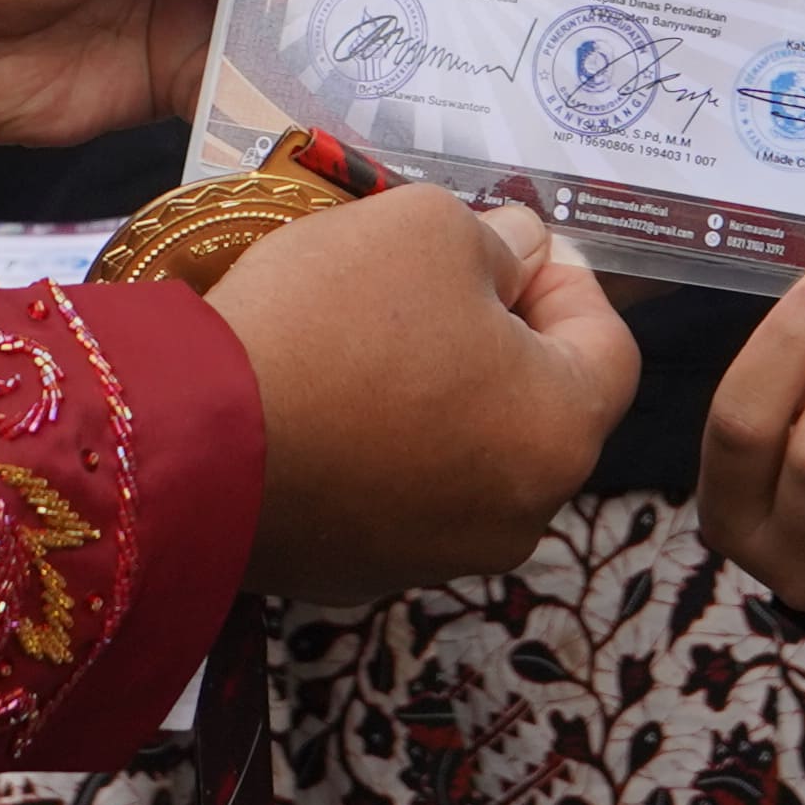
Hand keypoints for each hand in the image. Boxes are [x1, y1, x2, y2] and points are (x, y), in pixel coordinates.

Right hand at [215, 187, 639, 598]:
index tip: (516, 237)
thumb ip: (498, 237)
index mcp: (562, 432)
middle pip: (536, 405)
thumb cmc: (334, 321)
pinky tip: (319, 394)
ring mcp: (437, 558)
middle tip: (435, 276)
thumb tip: (517, 254)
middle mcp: (521, 515)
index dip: (568, 278)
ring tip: (367, 331)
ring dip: (435, 392)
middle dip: (497, 334)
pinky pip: (391, 493)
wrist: (195, 438)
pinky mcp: (357, 577)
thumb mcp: (427, 227)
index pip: (609, 346)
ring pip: (463, 454)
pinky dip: (375, 444)